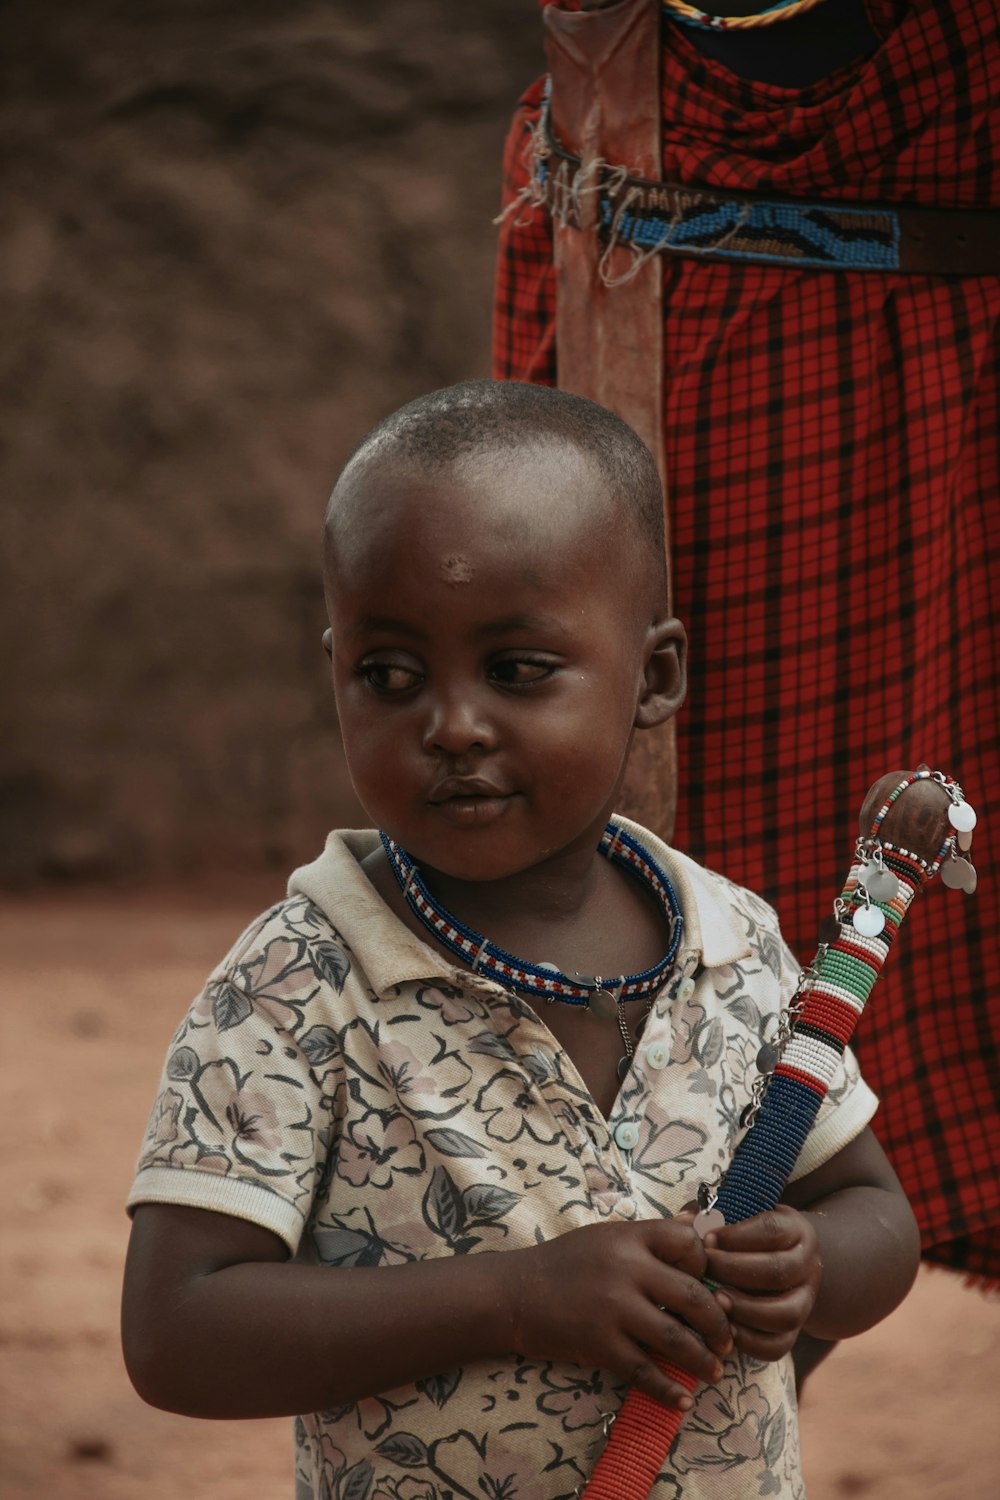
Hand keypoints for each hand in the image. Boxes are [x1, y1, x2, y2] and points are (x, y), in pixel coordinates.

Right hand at [504, 1218, 733, 1408]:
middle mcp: (626, 1269)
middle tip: (727, 1340)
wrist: (515, 1293)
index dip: (708, 1265)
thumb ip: (649, 1236)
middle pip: (693, 1296)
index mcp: (629, 1238)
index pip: (688, 1243)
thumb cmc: (564, 1262)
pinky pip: (644, 1371)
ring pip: (676, 1338)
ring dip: (702, 1359)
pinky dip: (668, 1389)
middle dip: (719, 1324)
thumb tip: (696, 1226)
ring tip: (715, 1371)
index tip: (714, 1286)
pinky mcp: (600, 1344)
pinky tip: (683, 1399)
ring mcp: (613, 1308)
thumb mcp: (606, 1236)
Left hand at [703, 1206, 822, 1361]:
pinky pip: (779, 1345)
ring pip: (786, 1314)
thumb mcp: (740, 1216)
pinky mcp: (796, 1331)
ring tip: (715, 1301)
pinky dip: (751, 1341)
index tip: (707, 1239)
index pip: (772, 1231)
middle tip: (704, 1270)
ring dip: (745, 1309)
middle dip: (734, 1271)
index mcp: (795, 1230)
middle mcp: (808, 1266)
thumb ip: (712, 1215)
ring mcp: (805, 1301)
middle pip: (777, 1271)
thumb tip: (685, 1221)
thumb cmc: (750, 1235)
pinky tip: (725, 1330)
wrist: (784, 1260)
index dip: (737, 1236)